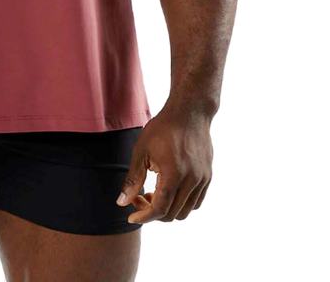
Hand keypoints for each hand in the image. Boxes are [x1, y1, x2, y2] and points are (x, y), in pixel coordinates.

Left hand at [116, 104, 213, 224]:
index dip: (144, 217)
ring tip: (154, 193)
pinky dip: (181, 204)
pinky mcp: (208, 177)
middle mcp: (191, 180)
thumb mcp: (141, 150)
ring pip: (185, 211)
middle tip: (139, 197)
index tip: (131, 216)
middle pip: (172, 214)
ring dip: (168, 210)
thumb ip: (133, 179)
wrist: (189, 112)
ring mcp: (202, 179)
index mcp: (174, 174)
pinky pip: (196, 202)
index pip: (160, 209)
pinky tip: (169, 190)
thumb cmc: (162, 128)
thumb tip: (122, 202)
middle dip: (152, 212)